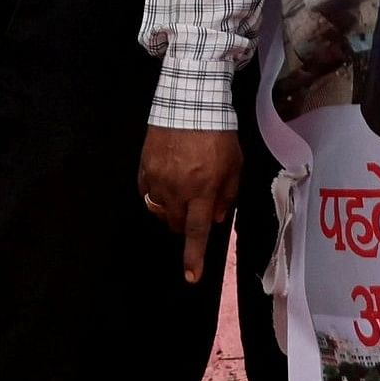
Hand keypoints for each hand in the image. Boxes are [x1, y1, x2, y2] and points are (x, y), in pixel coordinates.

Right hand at [137, 126, 243, 282]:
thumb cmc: (218, 135)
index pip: (197, 232)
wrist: (190, 103)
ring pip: (160, 211)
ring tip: (182, 191)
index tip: (191, 277)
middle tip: (196, 207)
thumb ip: (227, 195)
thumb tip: (216, 218)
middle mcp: (177, 189)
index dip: (193, 257)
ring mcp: (157, 179)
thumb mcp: (235, 165)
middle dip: (187, 224)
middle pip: (177, 225)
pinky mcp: (144, 168)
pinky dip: (157, 195)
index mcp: (203, 190)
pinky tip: (166, 182)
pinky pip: (147, 194)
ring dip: (172, 210)